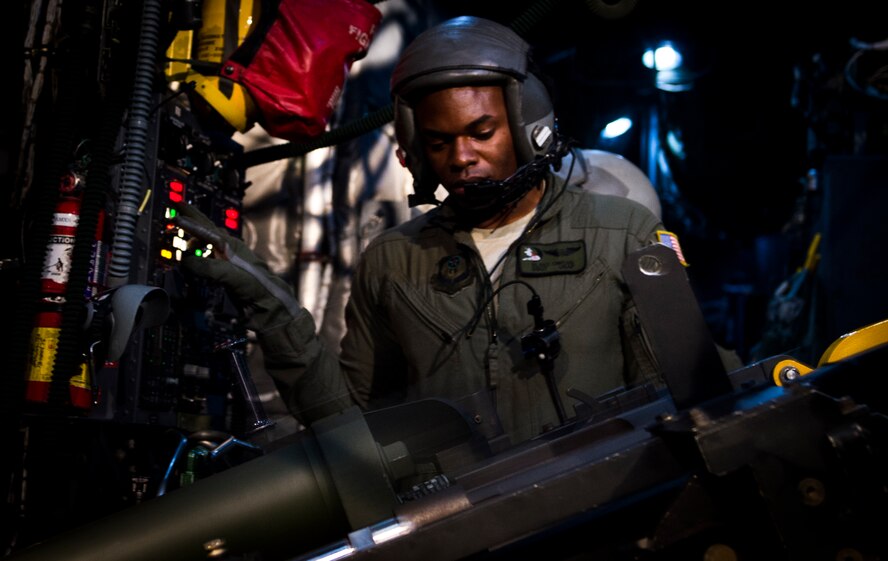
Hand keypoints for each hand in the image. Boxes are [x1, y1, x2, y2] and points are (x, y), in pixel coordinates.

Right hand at [173, 202, 301, 326]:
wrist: (269, 305)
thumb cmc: (257, 288)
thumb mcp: (231, 276)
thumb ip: (209, 267)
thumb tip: (186, 260)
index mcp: (231, 246)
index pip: (206, 229)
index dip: (190, 222)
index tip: (175, 216)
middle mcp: (229, 250)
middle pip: (208, 229)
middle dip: (194, 217)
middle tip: (180, 206)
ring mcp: (229, 260)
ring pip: (210, 241)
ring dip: (196, 237)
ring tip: (185, 238)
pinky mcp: (228, 272)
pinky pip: (211, 256)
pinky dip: (201, 252)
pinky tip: (197, 257)